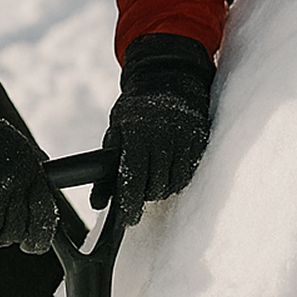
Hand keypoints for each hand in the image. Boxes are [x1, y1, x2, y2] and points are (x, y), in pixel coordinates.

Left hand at [94, 33, 214, 223]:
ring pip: (175, 181)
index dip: (130, 202)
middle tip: (140, 197)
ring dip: (163, 189)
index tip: (128, 217)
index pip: (133, 178)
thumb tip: (96, 204)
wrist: (168, 78)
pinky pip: (190, 170)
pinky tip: (169, 174)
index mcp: (137, 133)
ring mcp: (185, 135)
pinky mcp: (200, 137)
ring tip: (154, 184)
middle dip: (146, 196)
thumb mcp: (115, 132)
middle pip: (156, 184)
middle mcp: (162, 135)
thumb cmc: (136, 110)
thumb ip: (106, 170)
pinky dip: (179, 178)